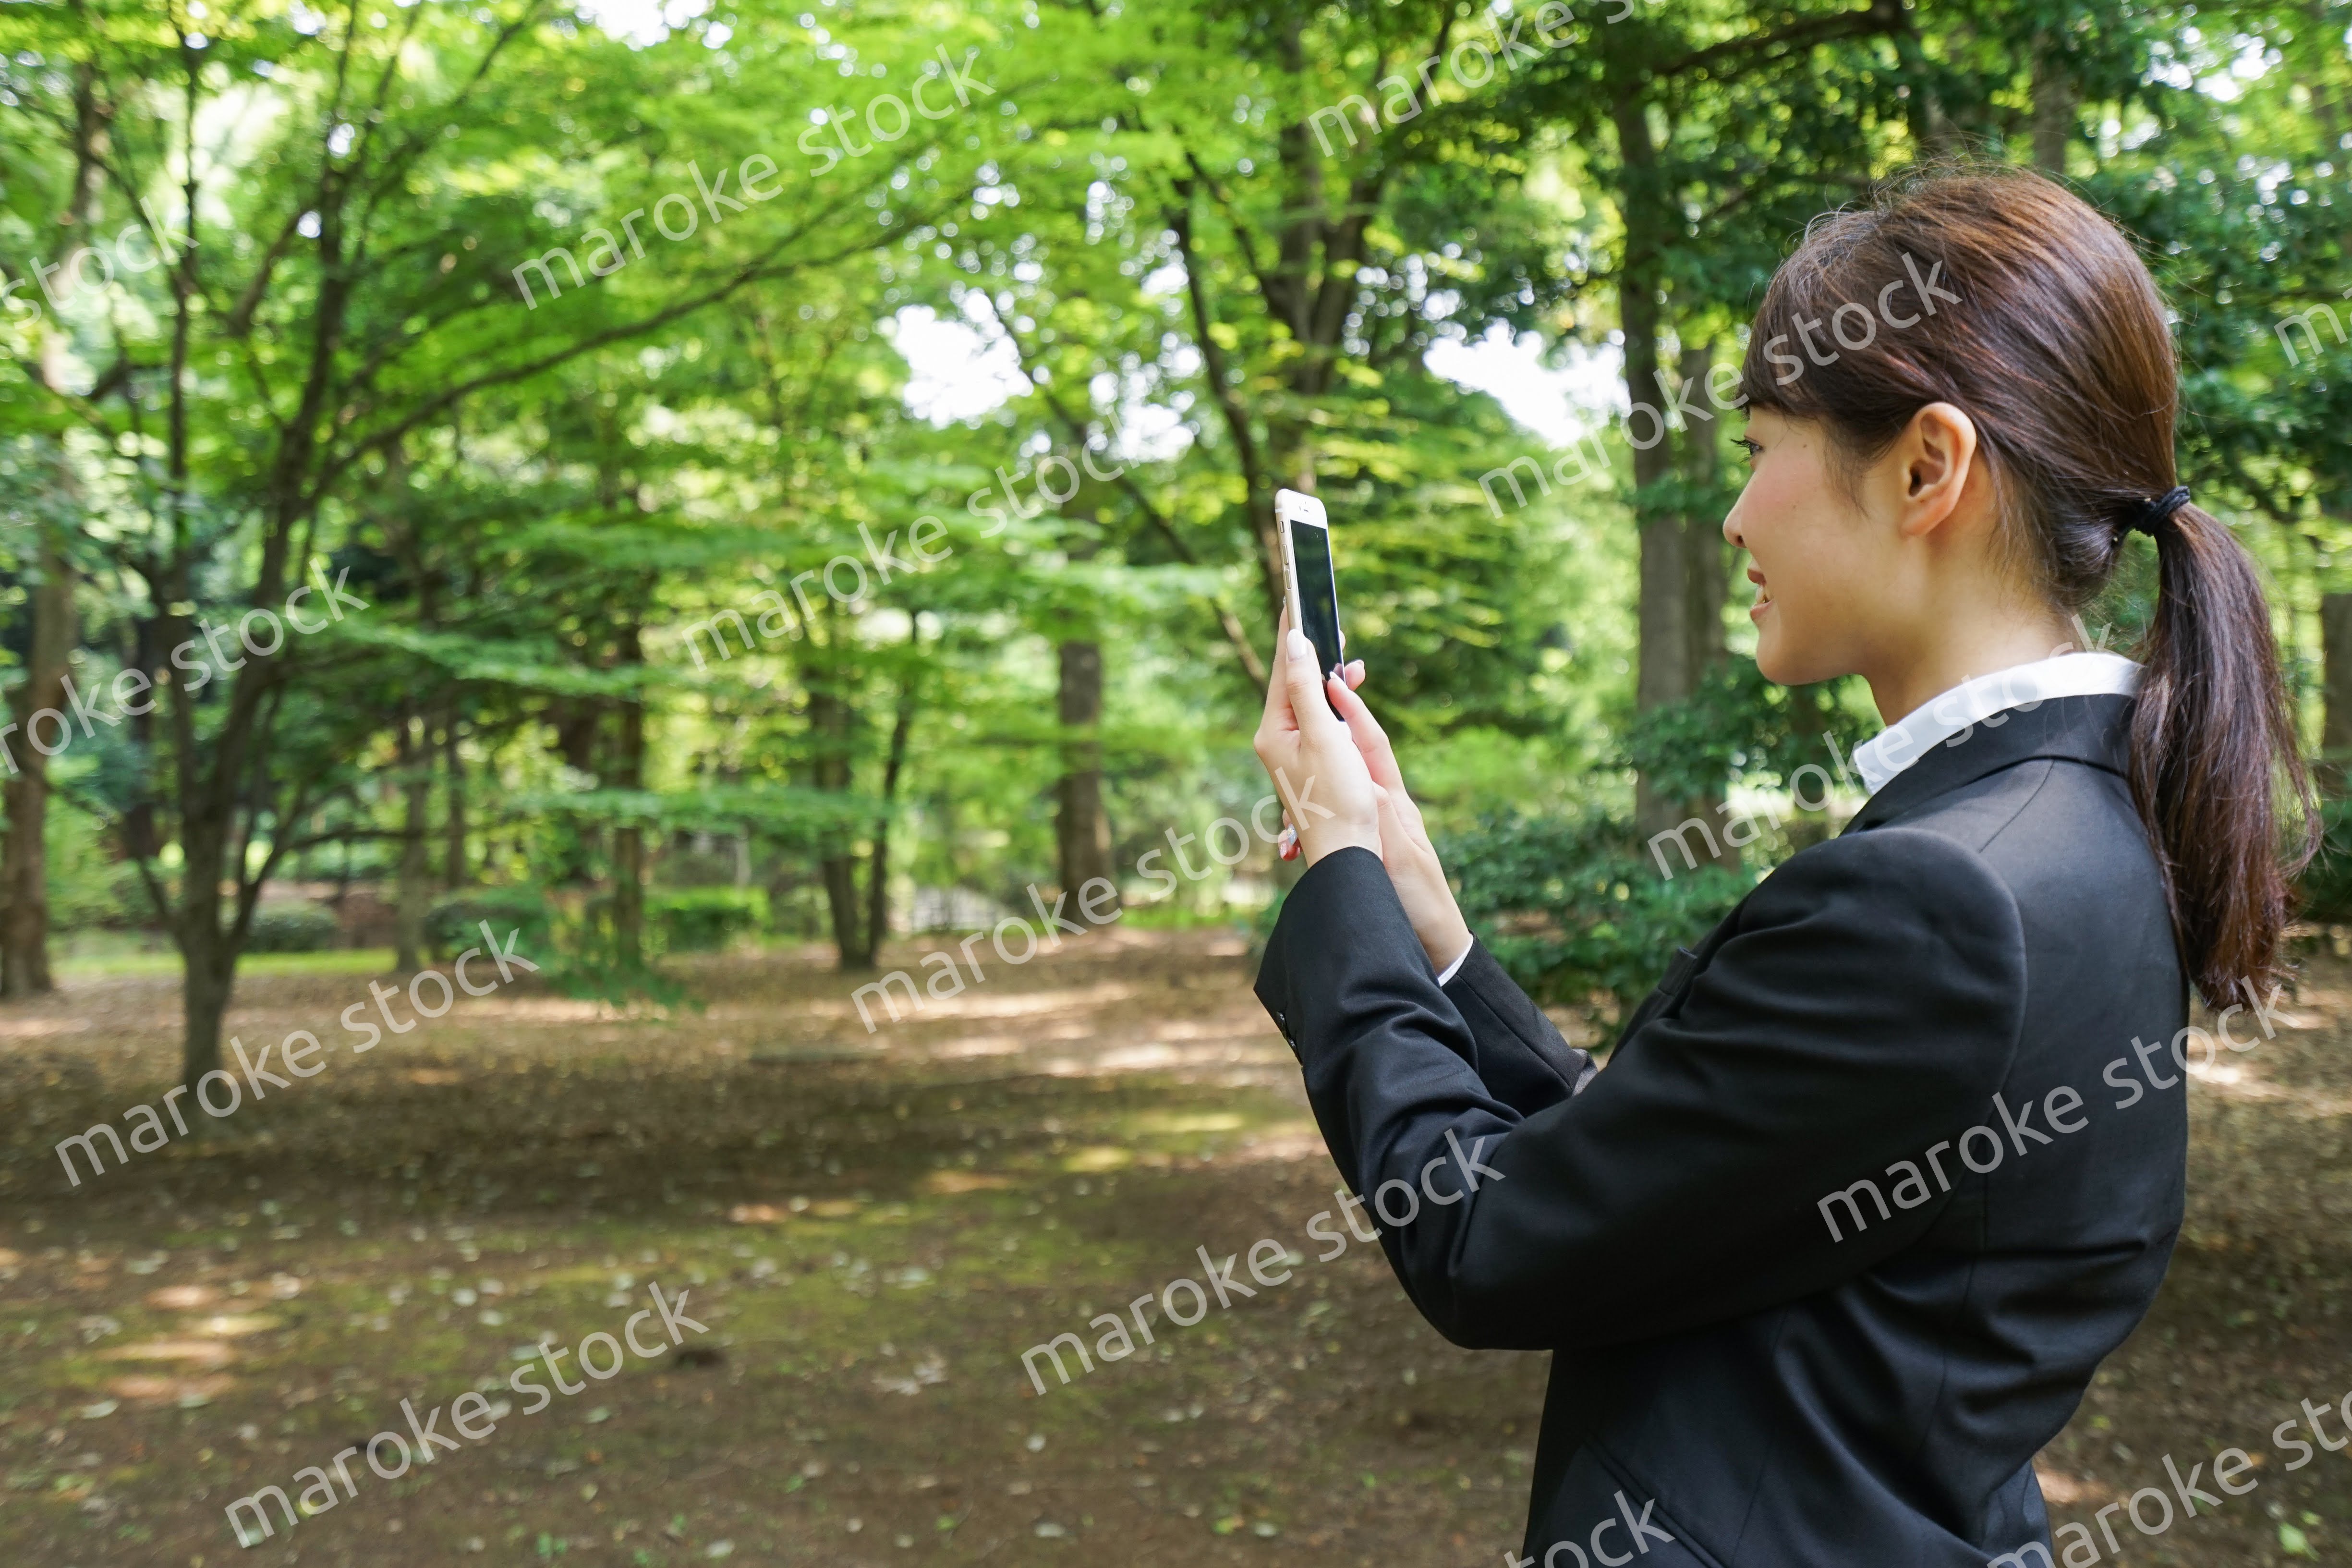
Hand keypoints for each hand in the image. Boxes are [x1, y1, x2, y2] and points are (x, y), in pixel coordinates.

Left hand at [1253, 610, 1382, 865]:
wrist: (1349, 853)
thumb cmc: (1337, 799)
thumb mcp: (1324, 737)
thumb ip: (1307, 688)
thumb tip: (1296, 643)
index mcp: (1272, 730)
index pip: (1283, 668)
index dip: (1291, 632)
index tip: (1294, 596)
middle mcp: (1276, 737)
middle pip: (1293, 681)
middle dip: (1313, 651)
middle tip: (1330, 618)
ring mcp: (1292, 749)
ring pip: (1308, 699)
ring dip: (1327, 676)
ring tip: (1350, 659)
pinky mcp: (1310, 760)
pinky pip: (1319, 718)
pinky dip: (1334, 701)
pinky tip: (1348, 694)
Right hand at [1327, 674, 1474, 972]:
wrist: (1436, 942)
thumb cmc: (1423, 902)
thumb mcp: (1402, 859)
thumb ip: (1383, 820)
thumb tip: (1366, 781)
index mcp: (1393, 803)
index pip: (1372, 744)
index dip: (1353, 709)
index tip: (1332, 677)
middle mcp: (1384, 806)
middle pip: (1354, 750)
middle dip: (1332, 716)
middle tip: (1310, 684)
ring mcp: (1377, 823)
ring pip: (1344, 775)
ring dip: (1322, 749)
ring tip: (1296, 728)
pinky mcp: (1371, 843)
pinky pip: (1341, 804)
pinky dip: (1321, 789)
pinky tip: (1301, 793)